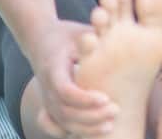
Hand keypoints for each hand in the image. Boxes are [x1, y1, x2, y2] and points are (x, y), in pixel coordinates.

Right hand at [28, 20, 117, 138]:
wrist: (41, 39)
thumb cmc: (68, 35)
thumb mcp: (80, 33)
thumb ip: (96, 40)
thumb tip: (120, 39)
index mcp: (53, 67)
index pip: (65, 91)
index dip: (85, 99)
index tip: (106, 98)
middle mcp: (46, 86)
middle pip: (65, 111)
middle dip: (91, 116)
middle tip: (116, 111)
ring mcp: (46, 98)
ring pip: (61, 122)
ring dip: (86, 127)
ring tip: (110, 124)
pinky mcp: (47, 104)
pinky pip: (52, 125)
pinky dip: (68, 132)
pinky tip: (89, 132)